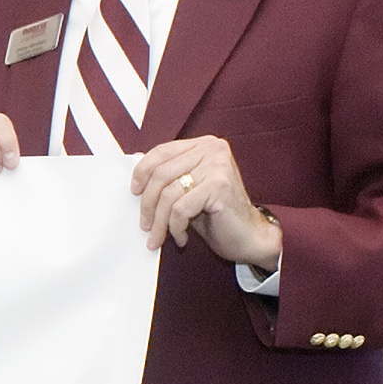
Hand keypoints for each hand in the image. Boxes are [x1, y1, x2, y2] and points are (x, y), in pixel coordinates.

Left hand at [133, 135, 280, 267]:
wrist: (249, 236)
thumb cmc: (217, 214)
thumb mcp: (188, 189)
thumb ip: (169, 175)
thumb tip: (136, 166)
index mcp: (204, 145)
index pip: (162, 151)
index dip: (142, 171)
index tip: (133, 192)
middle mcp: (212, 150)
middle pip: (161, 174)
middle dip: (147, 203)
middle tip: (144, 225)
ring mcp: (218, 166)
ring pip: (169, 194)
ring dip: (159, 221)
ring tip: (158, 237)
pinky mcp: (220, 187)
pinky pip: (181, 209)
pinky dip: (175, 227)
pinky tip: (181, 238)